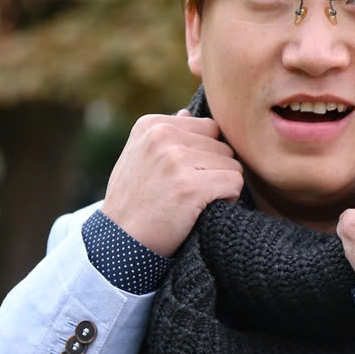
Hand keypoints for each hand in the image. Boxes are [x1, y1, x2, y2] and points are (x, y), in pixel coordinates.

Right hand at [101, 111, 243, 255]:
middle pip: (222, 146)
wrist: (119, 241)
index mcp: (152, 125)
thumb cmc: (132, 202)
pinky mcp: (190, 186)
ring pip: (232, 165)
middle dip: (215, 170)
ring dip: (221, 186)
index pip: (208, 128)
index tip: (185, 175)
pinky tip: (205, 209)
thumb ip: (164, 136)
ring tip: (195, 202)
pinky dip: (228, 199)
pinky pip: (234, 183)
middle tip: (191, 193)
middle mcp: (163, 136)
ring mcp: (176, 160)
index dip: (205, 154)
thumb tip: (188, 112)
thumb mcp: (138, 157)